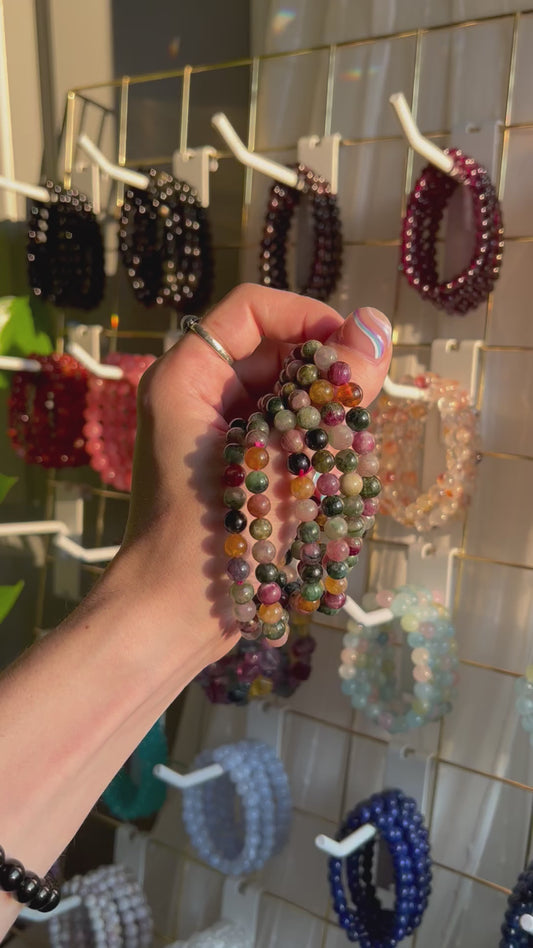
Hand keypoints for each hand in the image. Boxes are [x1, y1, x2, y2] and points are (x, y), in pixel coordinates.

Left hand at [119, 285, 391, 672]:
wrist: (174, 616)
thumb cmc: (221, 535)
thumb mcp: (288, 454)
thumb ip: (334, 388)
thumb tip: (375, 324)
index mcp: (185, 376)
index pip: (251, 309)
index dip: (307, 316)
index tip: (354, 347)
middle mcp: (193, 397)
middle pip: (269, 354)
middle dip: (320, 377)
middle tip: (357, 411)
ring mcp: (209, 435)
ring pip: (279, 397)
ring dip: (319, 417)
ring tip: (340, 453)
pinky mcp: (227, 468)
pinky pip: (275, 434)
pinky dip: (307, 446)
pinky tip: (326, 477)